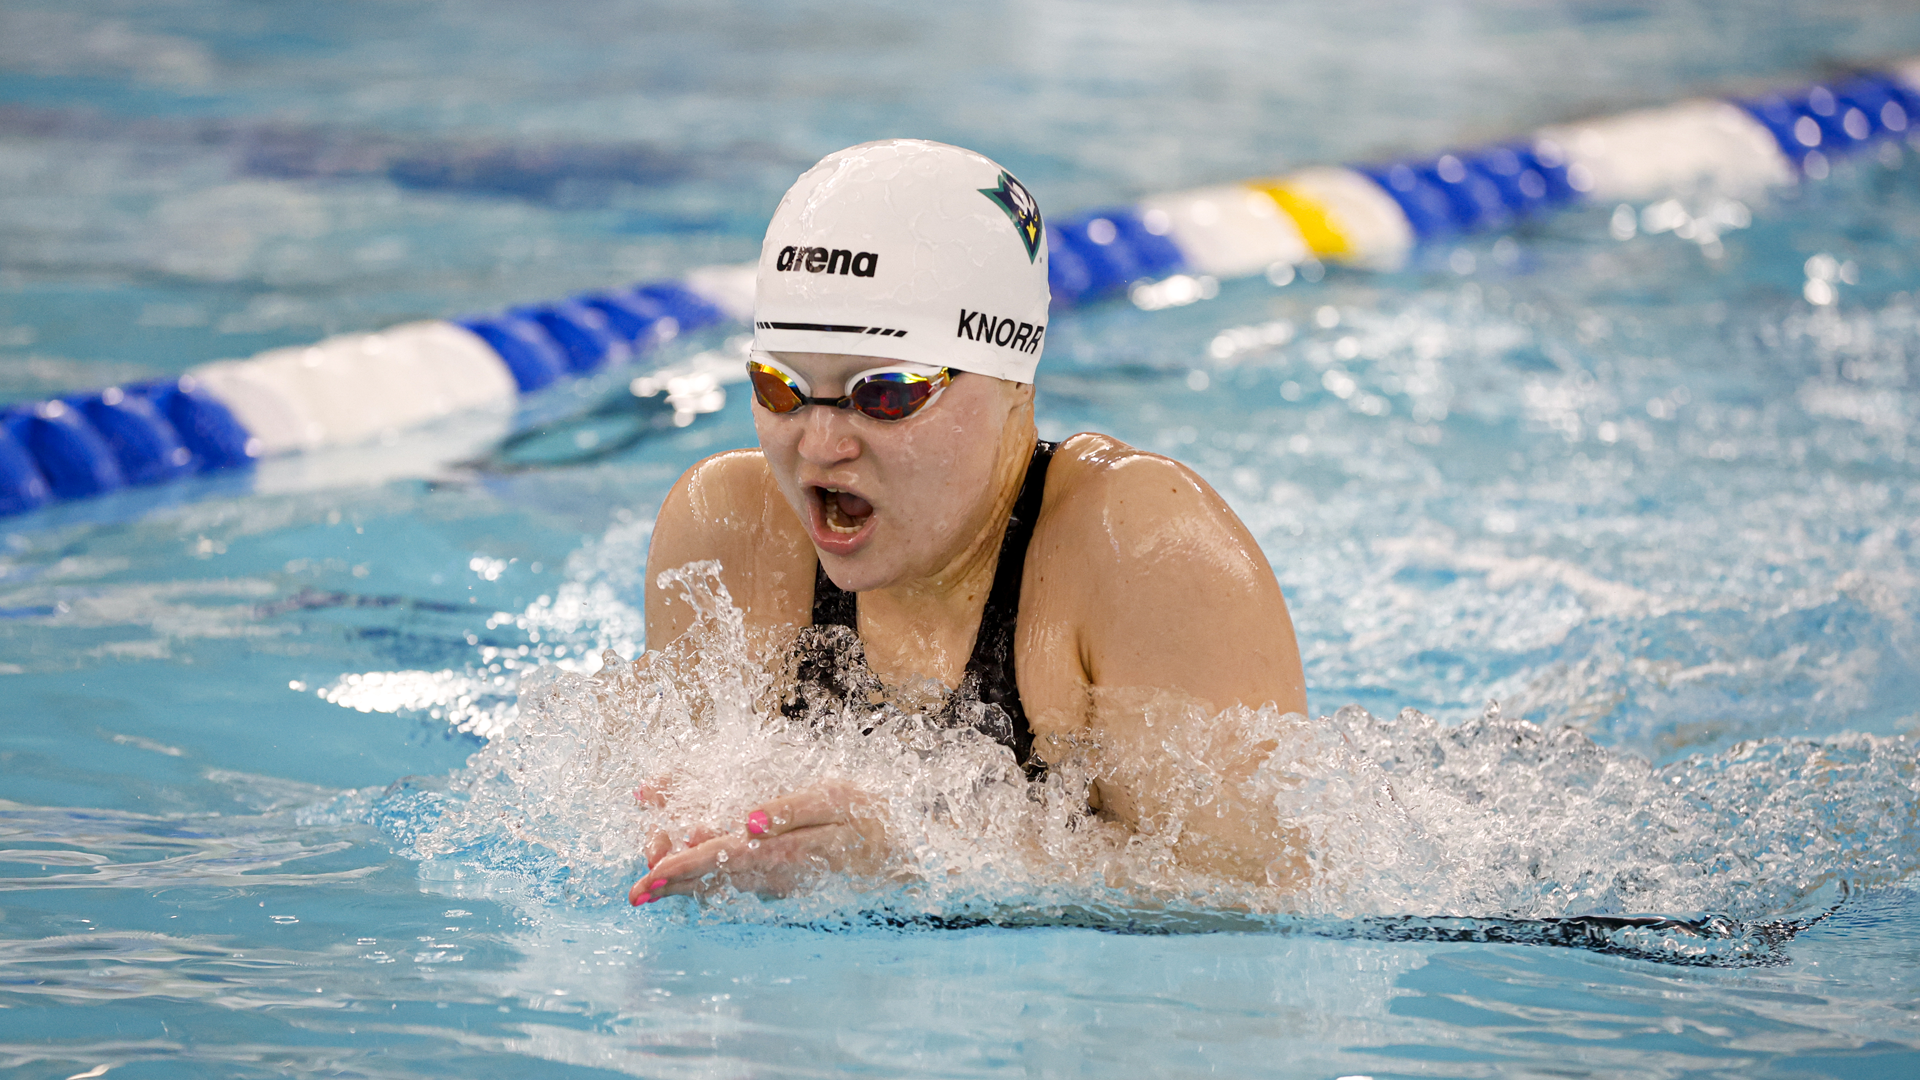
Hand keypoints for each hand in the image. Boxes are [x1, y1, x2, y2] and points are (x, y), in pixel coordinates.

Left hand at [629, 780, 887, 903]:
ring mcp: (777, 884)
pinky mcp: (779, 883)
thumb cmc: (867, 815)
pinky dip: (708, 872)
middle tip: (635, 886)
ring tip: (652, 871)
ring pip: (720, 885)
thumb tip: (748, 823)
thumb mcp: (835, 799)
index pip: (721, 861)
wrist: (899, 850)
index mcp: (784, 853)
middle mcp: (775, 876)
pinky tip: (691, 860)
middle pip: (711, 882)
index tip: (643, 884)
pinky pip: (736, 882)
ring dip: (685, 879)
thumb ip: (790, 809)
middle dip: (669, 881)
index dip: (679, 870)